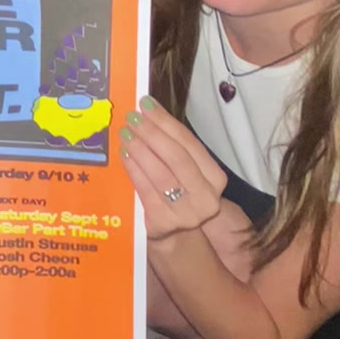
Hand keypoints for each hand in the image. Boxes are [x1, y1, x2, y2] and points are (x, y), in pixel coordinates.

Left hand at [121, 97, 226, 239]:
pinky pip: (145, 190)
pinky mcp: (164, 222)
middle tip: (132, 117)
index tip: (146, 104)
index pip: (189, 144)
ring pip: (160, 173)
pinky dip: (134, 169)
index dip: (166, 122)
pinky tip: (124, 155)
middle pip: (176, 157)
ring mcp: (186, 213)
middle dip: (152, 133)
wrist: (176, 234)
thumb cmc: (179, 193)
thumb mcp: (186, 172)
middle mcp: (206, 197)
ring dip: (140, 149)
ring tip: (125, 133)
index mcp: (215, 178)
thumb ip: (174, 146)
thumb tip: (148, 113)